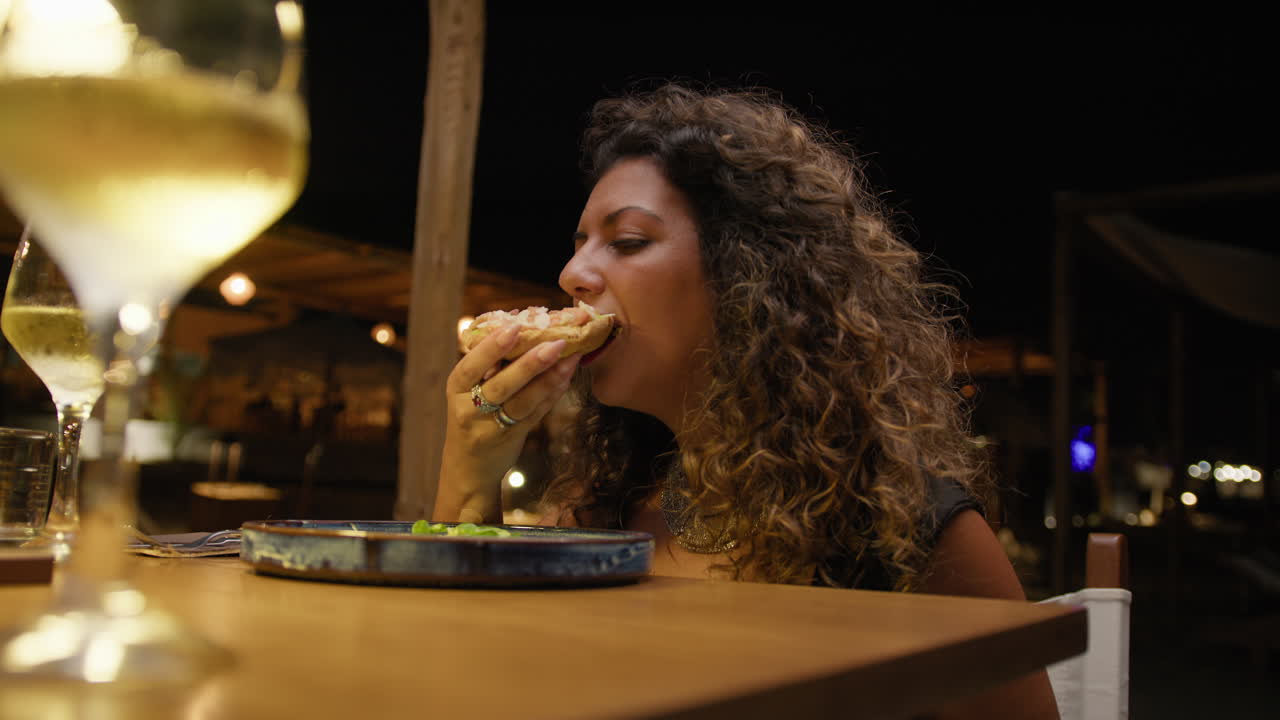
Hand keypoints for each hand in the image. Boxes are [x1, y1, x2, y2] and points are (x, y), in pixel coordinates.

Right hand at [434, 323, 579, 522]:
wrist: (468, 468)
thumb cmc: (470, 416)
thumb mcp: (467, 391)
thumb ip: (487, 364)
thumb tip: (517, 322)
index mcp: (457, 388)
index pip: (472, 366)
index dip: (493, 347)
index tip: (514, 326)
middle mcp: (471, 409)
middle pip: (502, 385)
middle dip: (531, 363)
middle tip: (556, 342)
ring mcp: (493, 427)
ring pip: (524, 401)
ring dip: (550, 378)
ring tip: (570, 357)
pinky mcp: (514, 438)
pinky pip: (537, 412)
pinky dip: (553, 393)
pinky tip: (568, 376)